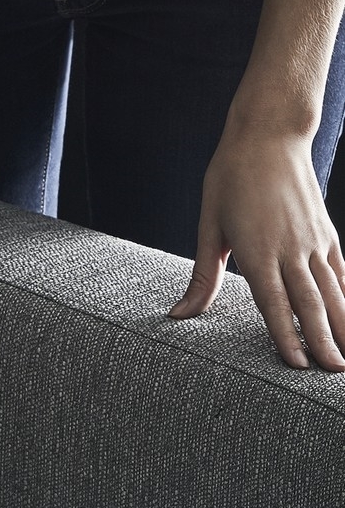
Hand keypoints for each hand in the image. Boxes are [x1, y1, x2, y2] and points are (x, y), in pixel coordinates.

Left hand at [167, 122, 344, 370]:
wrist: (269, 134)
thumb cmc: (230, 180)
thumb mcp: (208, 228)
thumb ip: (202, 278)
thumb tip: (180, 315)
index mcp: (259, 252)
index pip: (275, 305)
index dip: (287, 337)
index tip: (297, 365)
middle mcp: (292, 250)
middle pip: (311, 304)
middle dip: (324, 342)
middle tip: (334, 373)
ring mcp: (314, 241)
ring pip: (334, 291)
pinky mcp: (327, 232)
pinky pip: (343, 271)